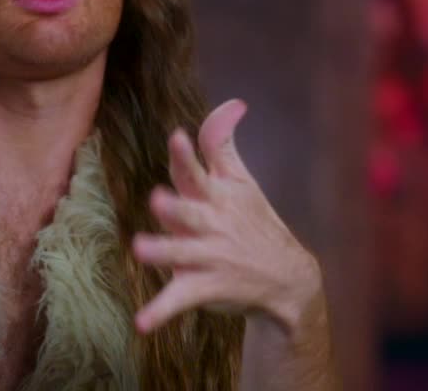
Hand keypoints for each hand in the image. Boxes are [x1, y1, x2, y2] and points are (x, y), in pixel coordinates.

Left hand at [132, 99, 321, 335]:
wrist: (286, 277)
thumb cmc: (253, 221)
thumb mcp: (241, 181)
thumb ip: (223, 143)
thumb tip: (232, 103)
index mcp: (217, 196)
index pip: (200, 171)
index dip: (187, 156)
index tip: (177, 137)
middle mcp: (212, 224)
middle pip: (191, 212)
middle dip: (176, 206)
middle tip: (158, 199)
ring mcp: (209, 256)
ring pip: (181, 254)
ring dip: (163, 251)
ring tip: (140, 249)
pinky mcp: (204, 286)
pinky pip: (179, 299)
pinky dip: (160, 312)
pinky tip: (141, 324)